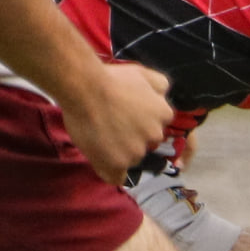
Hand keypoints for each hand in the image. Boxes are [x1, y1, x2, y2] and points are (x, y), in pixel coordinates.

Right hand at [61, 62, 172, 185]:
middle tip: (111, 127)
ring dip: (118, 153)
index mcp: (164, 114)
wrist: (85, 88)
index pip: (156, 127)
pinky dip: (110, 172)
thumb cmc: (111, 78)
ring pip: (130, 159)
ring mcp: (137, 152)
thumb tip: (163, 95)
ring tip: (99, 137)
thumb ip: (159, 85)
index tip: (126, 118)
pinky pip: (117, 177)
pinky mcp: (117, 164)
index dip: (140, 124)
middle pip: (145, 145)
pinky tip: (102, 162)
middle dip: (132, 139)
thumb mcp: (143, 73)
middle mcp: (155, 135)